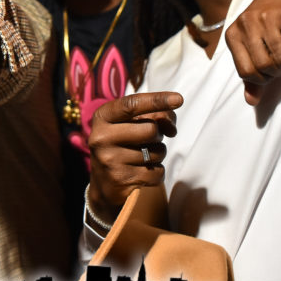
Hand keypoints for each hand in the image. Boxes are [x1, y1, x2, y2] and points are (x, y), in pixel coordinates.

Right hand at [87, 92, 181, 225]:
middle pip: (151, 129)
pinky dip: (157, 171)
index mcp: (102, 117)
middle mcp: (102, 137)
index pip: (132, 105)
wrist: (104, 182)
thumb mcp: (131, 123)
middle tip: (148, 139)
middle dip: (158, 134)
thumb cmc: (124, 143)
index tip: (179, 99)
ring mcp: (110, 160)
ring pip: (157, 152)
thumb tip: (171, 129)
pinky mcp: (122, 180)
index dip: (157, 100)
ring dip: (158, 153)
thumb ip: (155, 115)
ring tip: (141, 156)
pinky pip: (158, 172)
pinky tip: (142, 171)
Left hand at [226, 0, 280, 105]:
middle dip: (277, 71)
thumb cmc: (266, 20)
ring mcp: (265, 19)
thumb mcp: (254, 44)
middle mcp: (246, 26)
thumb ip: (252, 74)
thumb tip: (252, 102)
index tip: (269, 72)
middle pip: (264, 67)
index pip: (246, 72)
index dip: (262, 79)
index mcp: (233, 35)